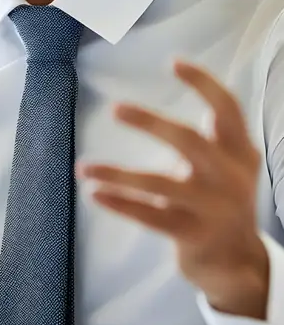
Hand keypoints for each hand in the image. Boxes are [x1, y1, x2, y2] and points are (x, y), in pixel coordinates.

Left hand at [76, 60, 268, 318]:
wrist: (237, 262)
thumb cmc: (221, 200)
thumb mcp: (230, 164)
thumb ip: (215, 132)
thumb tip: (193, 80)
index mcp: (241, 152)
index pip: (228, 109)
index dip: (204, 83)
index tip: (173, 62)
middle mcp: (232, 177)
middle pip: (189, 141)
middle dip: (150, 123)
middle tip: (115, 108)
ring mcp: (213, 208)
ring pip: (160, 184)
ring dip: (117, 174)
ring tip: (83, 167)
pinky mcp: (193, 235)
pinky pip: (150, 216)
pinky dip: (121, 203)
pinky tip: (95, 193)